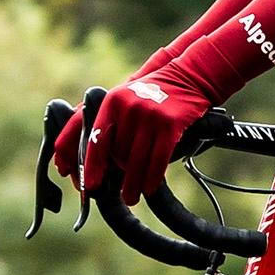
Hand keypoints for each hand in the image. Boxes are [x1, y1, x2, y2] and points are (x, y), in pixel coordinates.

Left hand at [85, 67, 212, 206]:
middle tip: (119, 191)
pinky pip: (157, 160)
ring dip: (133, 184)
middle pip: (116, 154)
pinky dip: (152, 178)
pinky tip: (149, 188)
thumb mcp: (126, 100)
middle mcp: (128, 108)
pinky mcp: (170, 124)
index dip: (88, 165)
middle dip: (117, 176)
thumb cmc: (153, 94)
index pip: (93, 138)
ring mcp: (149, 115)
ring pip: (135, 161)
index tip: (87, 185)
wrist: (187, 78)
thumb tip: (92, 159)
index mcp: (112, 102)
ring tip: (131, 197)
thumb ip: (110, 124)